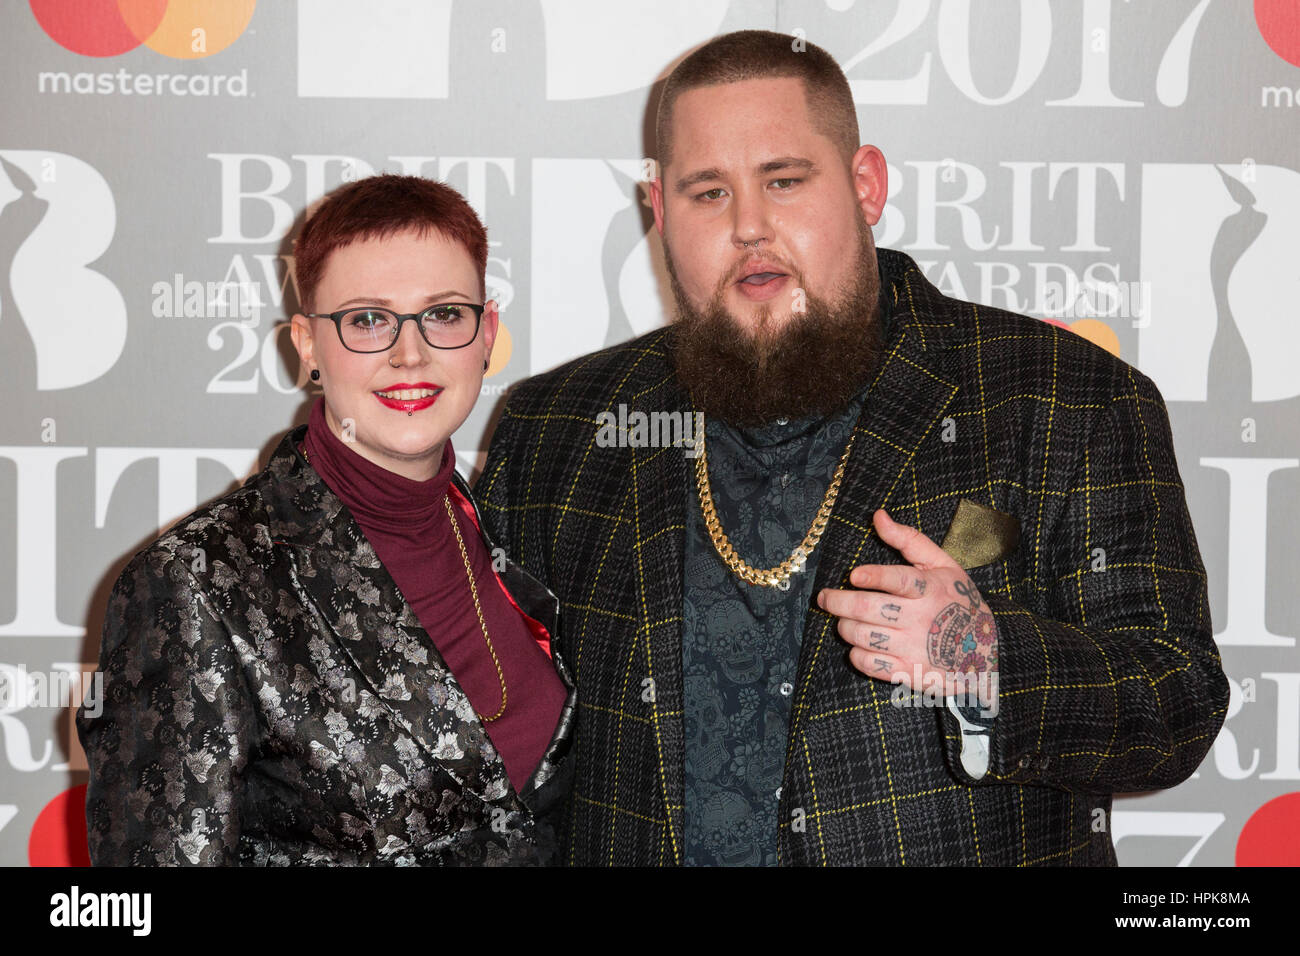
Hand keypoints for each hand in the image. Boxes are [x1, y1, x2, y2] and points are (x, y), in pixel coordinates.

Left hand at [817, 508, 998, 697]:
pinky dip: (856, 654)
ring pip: (864, 636)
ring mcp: (914, 648)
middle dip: (838, 602)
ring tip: (842, 619)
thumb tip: (878, 516)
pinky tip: (857, 644)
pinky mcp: (909, 672)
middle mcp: (921, 619)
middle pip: (871, 609)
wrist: (984, 651)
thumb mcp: (943, 565)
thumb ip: (909, 540)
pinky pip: (871, 665)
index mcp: (930, 589)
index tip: (853, 574)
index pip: (901, 580)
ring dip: (844, 626)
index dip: (875, 576)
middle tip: (825, 597)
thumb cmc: (957, 600)